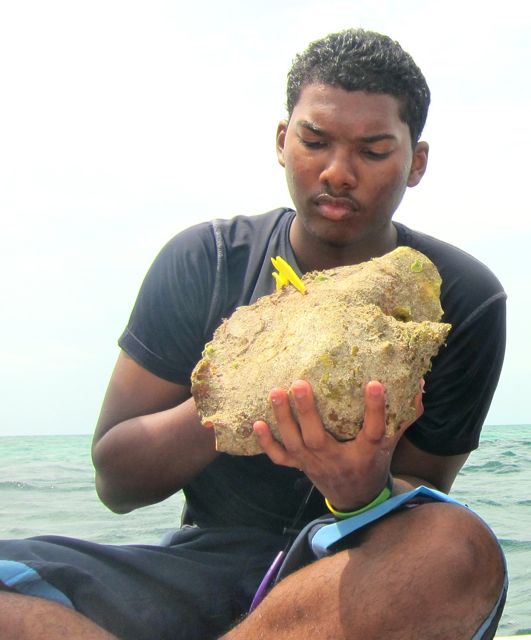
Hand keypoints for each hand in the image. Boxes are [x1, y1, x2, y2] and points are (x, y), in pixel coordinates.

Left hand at [253, 379, 423, 510]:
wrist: (355, 498)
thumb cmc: (372, 462)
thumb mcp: (392, 442)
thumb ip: (405, 415)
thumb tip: (419, 384)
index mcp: (365, 452)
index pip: (374, 430)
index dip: (375, 408)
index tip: (374, 383)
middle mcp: (336, 458)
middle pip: (318, 437)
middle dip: (307, 411)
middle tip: (299, 383)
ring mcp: (313, 463)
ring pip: (295, 443)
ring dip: (283, 419)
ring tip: (275, 392)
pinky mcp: (299, 465)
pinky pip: (280, 457)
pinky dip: (267, 443)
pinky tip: (256, 423)